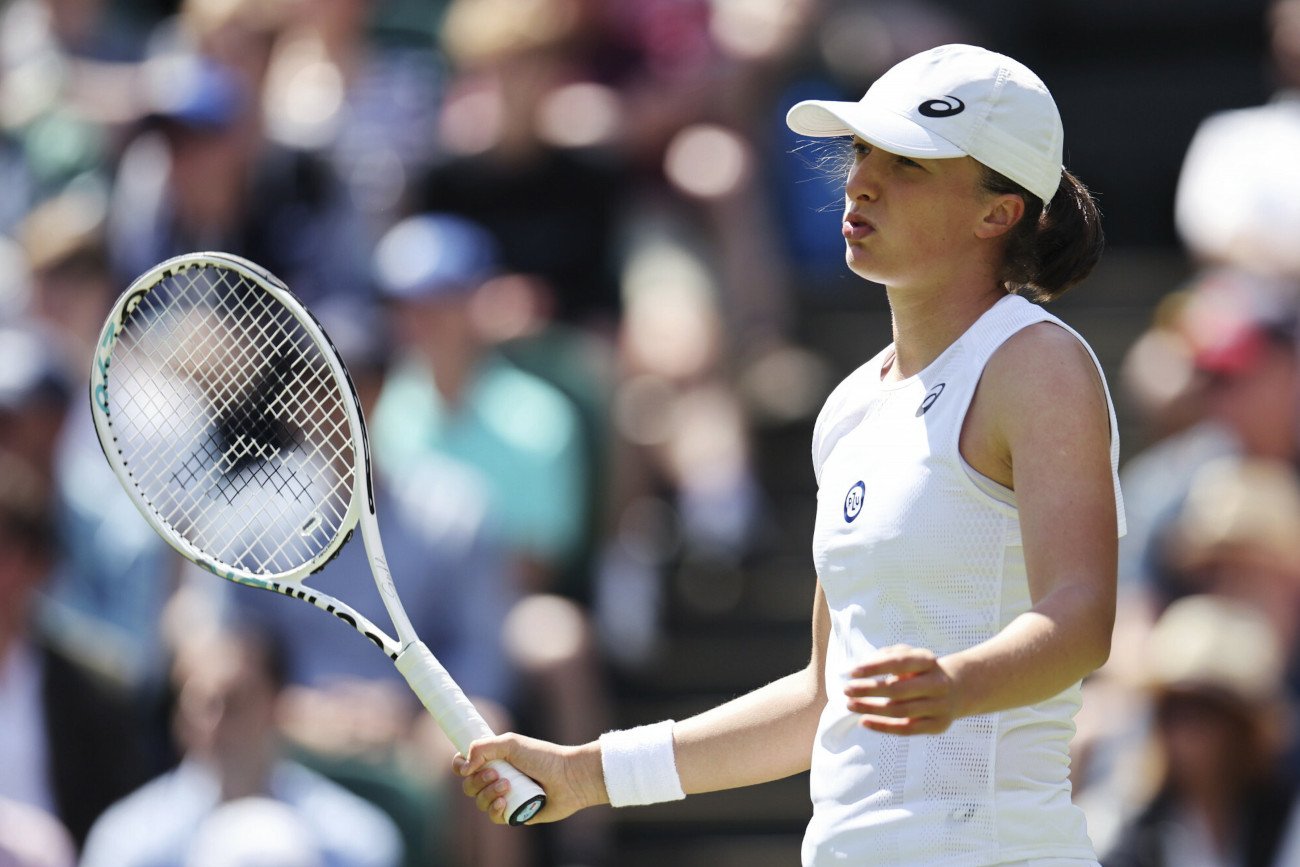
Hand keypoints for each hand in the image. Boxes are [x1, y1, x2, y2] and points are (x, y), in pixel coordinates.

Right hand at [453, 733, 603, 824]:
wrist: (568, 777)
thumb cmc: (543, 757)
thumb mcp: (512, 743)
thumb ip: (483, 748)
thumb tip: (465, 766)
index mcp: (495, 759)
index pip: (465, 764)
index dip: (460, 766)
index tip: (467, 766)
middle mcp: (497, 777)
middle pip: (469, 786)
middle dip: (478, 781)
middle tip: (496, 773)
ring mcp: (505, 796)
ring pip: (480, 802)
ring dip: (489, 794)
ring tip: (508, 786)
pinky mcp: (514, 813)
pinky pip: (494, 816)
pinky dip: (495, 810)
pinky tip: (505, 802)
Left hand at [843, 645, 963, 734]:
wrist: (957, 689)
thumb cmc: (921, 670)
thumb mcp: (909, 655)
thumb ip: (887, 656)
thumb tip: (862, 667)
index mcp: (928, 661)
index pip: (900, 662)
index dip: (875, 667)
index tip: (852, 672)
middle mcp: (937, 683)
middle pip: (898, 690)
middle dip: (869, 690)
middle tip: (846, 690)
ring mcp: (940, 706)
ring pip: (900, 711)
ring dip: (871, 709)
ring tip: (850, 705)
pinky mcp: (938, 725)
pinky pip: (906, 729)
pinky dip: (882, 727)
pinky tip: (863, 721)